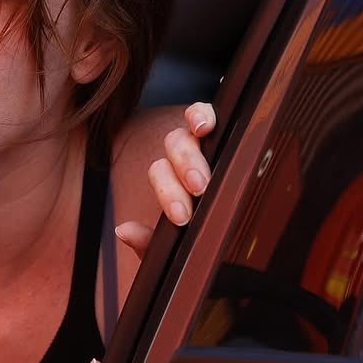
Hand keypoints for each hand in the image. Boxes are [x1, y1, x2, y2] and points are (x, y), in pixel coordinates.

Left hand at [117, 101, 215, 261]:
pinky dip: (201, 114)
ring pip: (185, 135)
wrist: (238, 250)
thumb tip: (123, 230)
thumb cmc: (209, 240)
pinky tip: (204, 126)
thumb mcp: (178, 248)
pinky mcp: (224, 133)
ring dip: (191, 154)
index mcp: (174, 182)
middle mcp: (185, 159)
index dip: (168, 192)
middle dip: (183, 171)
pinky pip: (205, 113)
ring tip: (202, 176)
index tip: (181, 217)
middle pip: (172, 151)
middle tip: (197, 190)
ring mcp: (201, 144)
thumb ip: (148, 243)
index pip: (161, 173)